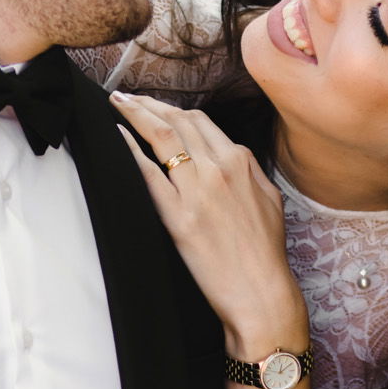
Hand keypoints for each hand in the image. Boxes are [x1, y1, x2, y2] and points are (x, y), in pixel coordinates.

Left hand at [113, 93, 306, 354]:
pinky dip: (130, 149)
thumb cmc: (265, 253)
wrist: (261, 292)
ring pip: (161, 136)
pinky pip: (148, 173)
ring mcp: (197, 191)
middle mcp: (218, 168)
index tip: (155, 105)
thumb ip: (248, 170)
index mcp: (241, 162)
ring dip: (135, 113)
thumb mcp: (269, 198)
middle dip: (148, 103)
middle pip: (177, 120)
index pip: (200, 121)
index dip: (173, 108)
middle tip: (126, 96)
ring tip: (117, 103)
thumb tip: (229, 154)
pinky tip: (118, 135)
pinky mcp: (178, 216)